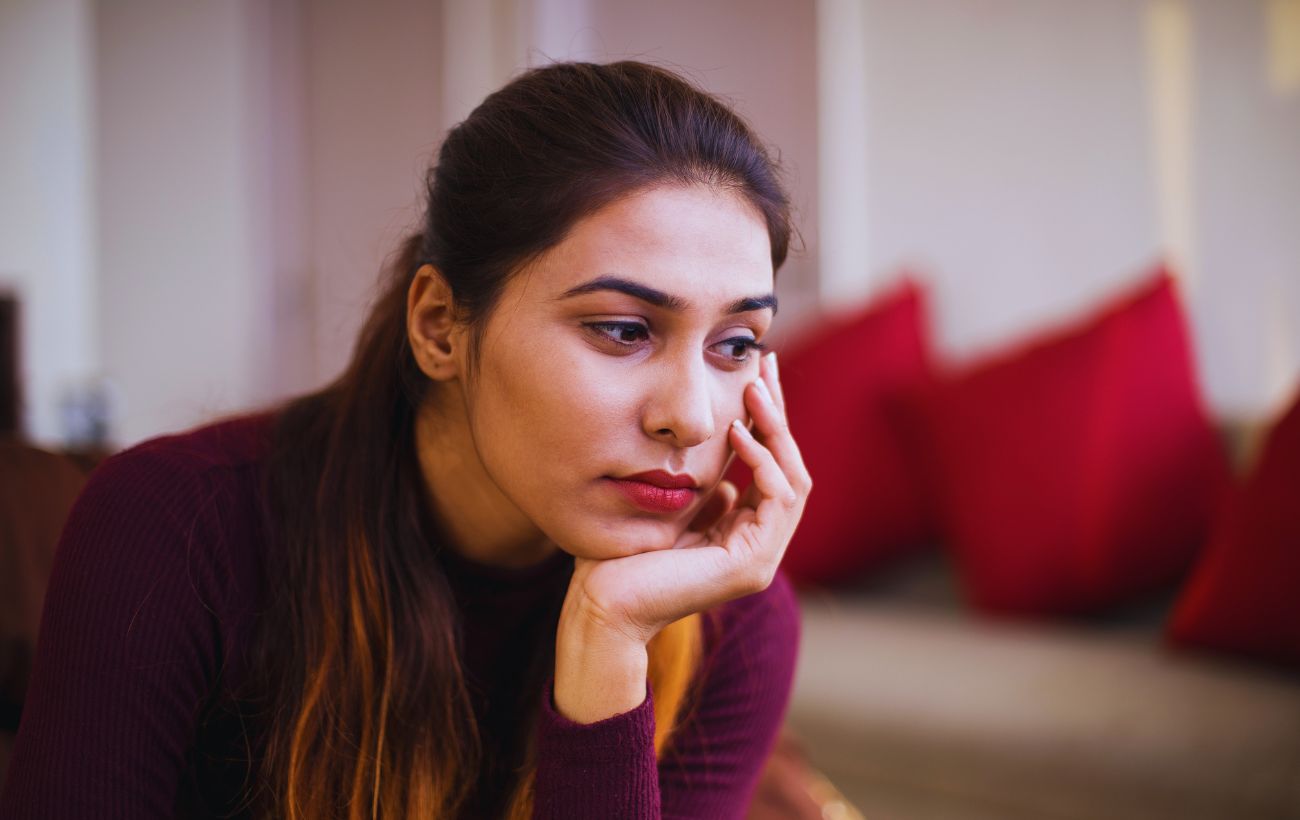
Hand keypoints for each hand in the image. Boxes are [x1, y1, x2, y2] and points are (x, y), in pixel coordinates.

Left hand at [562, 351, 811, 645]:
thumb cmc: (618, 560)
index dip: (765, 419)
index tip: (753, 372)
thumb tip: (725, 481)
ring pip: (793, 480)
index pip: (770, 467)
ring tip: (754, 388)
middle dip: (778, 412)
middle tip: (765, 363)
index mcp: (741, 535)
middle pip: (790, 467)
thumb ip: (702, 496)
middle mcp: (760, 547)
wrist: (602, 606)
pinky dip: (762, 461)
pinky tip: (738, 432)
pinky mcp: (753, 564)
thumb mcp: (670, 510)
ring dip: (775, 429)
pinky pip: (777, 499)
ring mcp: (762, 559)